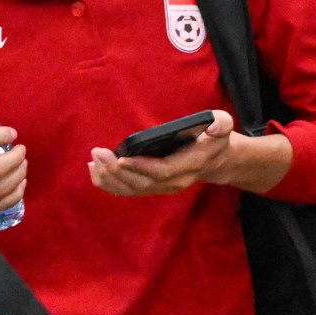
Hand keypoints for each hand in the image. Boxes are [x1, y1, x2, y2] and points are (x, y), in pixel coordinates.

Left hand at [89, 110, 241, 196]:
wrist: (214, 161)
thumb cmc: (214, 139)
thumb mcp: (222, 126)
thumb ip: (221, 124)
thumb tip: (214, 125)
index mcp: (189, 166)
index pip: (163, 172)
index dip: (142, 167)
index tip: (123, 157)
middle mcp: (173, 182)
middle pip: (142, 183)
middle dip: (118, 170)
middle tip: (99, 153)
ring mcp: (161, 188)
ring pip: (132, 189)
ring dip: (109, 178)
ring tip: (93, 162)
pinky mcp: (150, 187)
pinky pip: (127, 190)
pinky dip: (109, 183)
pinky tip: (94, 171)